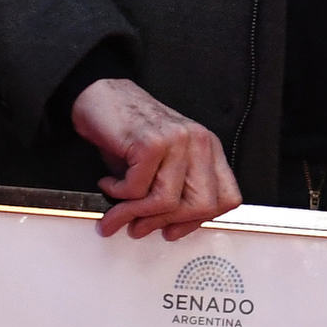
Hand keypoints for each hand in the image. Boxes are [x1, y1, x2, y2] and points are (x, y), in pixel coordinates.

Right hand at [74, 78, 241, 240]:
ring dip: (135, 212)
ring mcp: (177, 140)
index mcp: (207, 149)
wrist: (100, 97)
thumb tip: (167, 227)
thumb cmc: (128, 131)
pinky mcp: (150, 142)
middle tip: (140, 225)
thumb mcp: (160, 165)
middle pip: (202, 205)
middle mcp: (198, 142)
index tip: (174, 230)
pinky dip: (117, 193)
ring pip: (167, 201)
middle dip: (165, 222)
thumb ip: (173, 192)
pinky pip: (137, 189)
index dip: (199, 221)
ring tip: (118, 210)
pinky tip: (110, 183)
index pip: (226, 198)